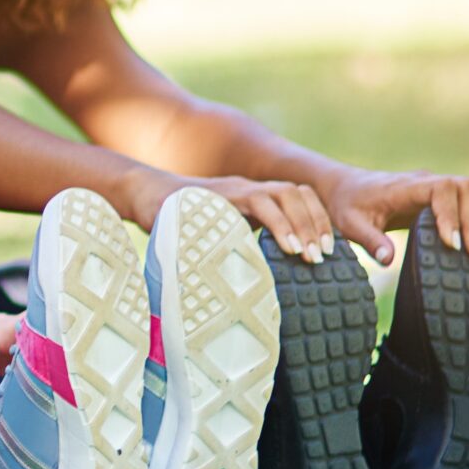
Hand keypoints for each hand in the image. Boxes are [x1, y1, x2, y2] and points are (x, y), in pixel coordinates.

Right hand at [127, 171, 341, 261]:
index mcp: (251, 197)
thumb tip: (258, 280)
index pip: (298, 196)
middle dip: (317, 223)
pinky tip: (288, 247)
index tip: (327, 250)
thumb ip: (237, 245)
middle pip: (299, 192)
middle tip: (325, 257)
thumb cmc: (173, 220)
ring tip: (309, 255)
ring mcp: (236, 188)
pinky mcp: (223, 194)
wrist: (141, 194)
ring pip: (286, 193)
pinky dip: (279, 225)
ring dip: (303, 224)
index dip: (317, 219)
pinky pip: (260, 202)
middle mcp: (248, 188)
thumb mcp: (214, 232)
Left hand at [323, 168, 468, 264]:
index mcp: (406, 185)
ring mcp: (439, 187)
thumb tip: (387, 260)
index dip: (451, 215)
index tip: (452, 244)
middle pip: (466, 190)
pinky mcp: (445, 198)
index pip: (440, 189)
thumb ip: (368, 239)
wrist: (345, 188)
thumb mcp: (349, 224)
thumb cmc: (347, 206)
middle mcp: (428, 181)